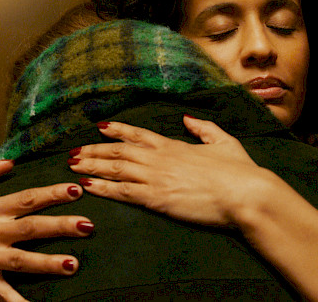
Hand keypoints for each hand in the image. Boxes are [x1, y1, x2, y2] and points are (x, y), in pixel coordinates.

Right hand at [0, 158, 93, 301]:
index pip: (26, 198)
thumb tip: (9, 160)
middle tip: (87, 225)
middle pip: (31, 228)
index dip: (51, 194)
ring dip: (48, 263)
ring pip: (22, 261)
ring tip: (73, 264)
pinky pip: (3, 293)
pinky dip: (18, 301)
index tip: (74, 190)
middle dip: (60, 226)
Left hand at [68, 116, 265, 225]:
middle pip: (118, 151)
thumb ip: (203, 128)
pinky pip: (121, 192)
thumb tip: (187, 118)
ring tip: (71, 165)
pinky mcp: (155, 199)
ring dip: (90, 166)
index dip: (116, 130)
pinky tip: (86, 186)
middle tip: (73, 151)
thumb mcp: (224, 141)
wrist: (246, 195)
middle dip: (93, 150)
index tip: (100, 127)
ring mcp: (155, 178)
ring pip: (114, 169)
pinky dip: (101, 187)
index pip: (137, 134)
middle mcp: (159, 158)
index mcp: (174, 145)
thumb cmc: (239, 171)